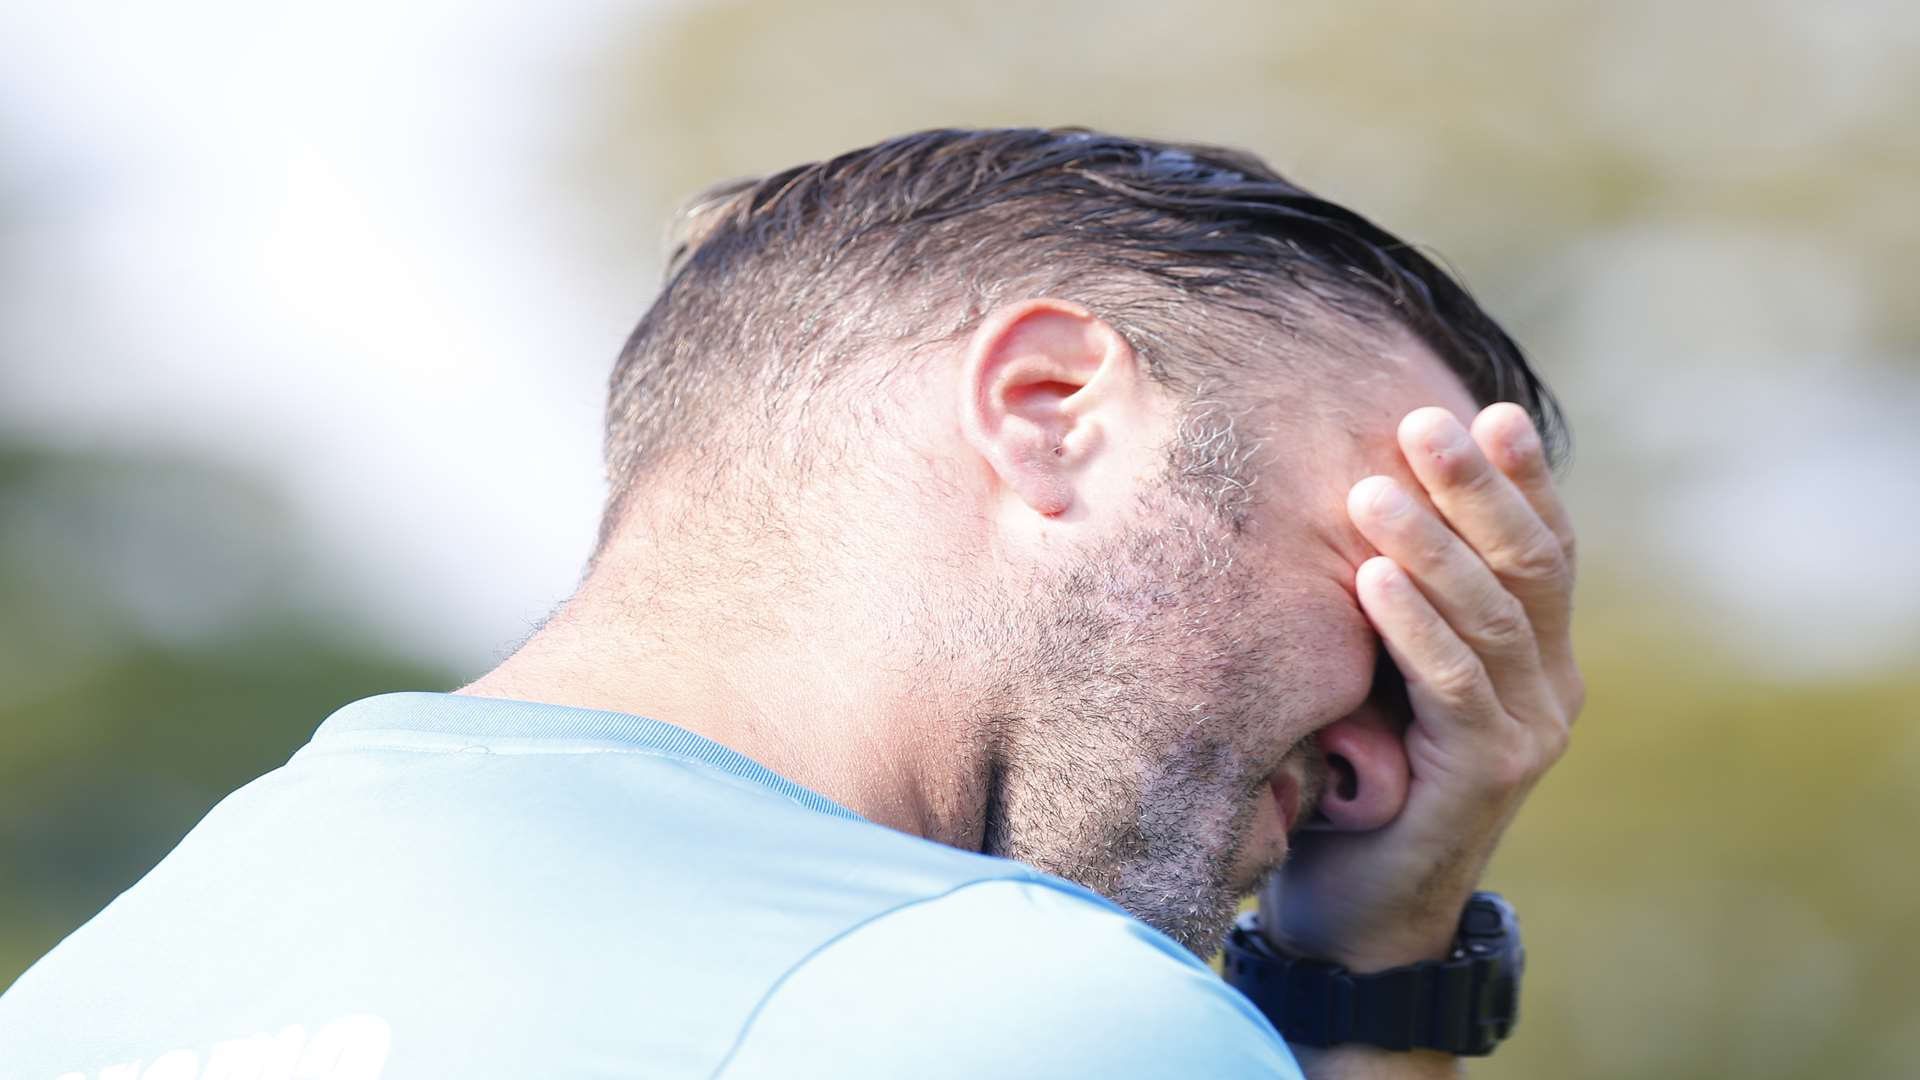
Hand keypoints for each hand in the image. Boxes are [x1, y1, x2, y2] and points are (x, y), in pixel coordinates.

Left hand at [1258, 403, 1583, 972]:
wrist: (1358, 910)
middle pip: (1528, 564)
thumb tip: (1357, 487)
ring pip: (1491, 615)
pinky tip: (1369, 578)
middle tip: (1422, 421)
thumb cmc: (1359, 773)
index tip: (1485, 408)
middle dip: (1477, 488)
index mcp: (1536, 653)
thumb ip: (1397, 601)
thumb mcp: (1381, 670)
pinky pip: (1453, 684)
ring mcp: (1528, 731)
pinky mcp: (1486, 775)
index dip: (1522, 478)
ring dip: (1431, 545)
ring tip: (1371, 487)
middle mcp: (1550, 685)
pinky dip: (1413, 626)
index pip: (1543, 546)